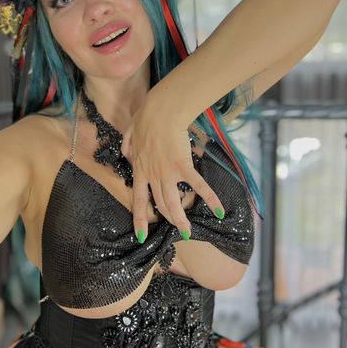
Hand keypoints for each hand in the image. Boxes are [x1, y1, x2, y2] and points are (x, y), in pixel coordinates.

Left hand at [121, 88, 224, 242]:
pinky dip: (210, 198)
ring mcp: (168, 172)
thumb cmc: (146, 118)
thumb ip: (127, 147)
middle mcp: (153, 175)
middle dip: (169, 220)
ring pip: (174, 202)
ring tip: (188, 231)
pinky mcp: (183, 166)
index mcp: (140, 170)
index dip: (139, 220)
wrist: (161, 112)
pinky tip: (219, 210)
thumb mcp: (129, 134)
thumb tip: (127, 156)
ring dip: (181, 220)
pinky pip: (198, 185)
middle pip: (161, 205)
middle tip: (178, 230)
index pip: (138, 200)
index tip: (141, 235)